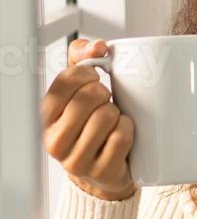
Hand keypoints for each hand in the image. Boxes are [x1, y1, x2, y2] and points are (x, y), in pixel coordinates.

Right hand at [40, 38, 136, 201]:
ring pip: (106, 117)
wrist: (104, 170)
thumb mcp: (80, 90)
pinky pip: (121, 137)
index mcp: (46, 116)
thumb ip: (82, 59)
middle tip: (106, 102)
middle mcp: (53, 139)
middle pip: (89, 98)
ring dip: (118, 114)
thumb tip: (98, 46)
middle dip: (105, 94)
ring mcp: (75, 159)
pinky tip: (121, 134)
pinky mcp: (100, 171)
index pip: (65, 81)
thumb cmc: (92, 124)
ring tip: (113, 120)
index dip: (87, 74)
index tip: (95, 78)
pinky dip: (128, 130)